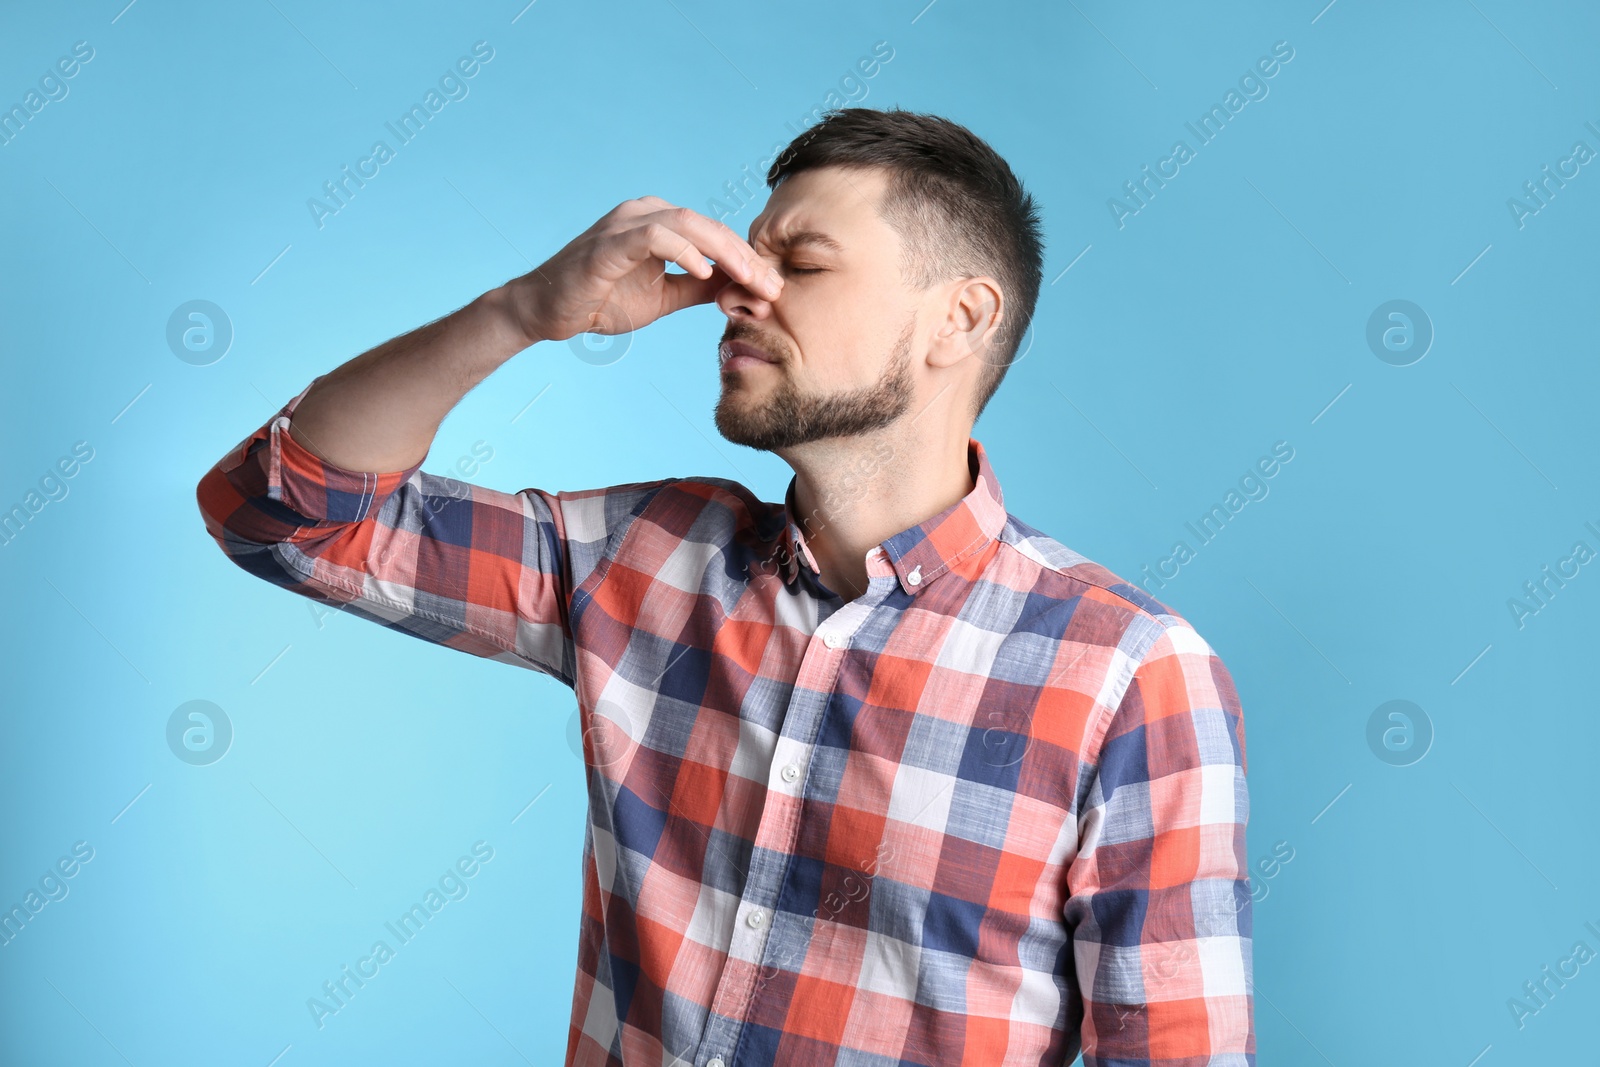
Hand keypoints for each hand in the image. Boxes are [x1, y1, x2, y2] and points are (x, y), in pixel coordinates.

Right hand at [507, 196, 782, 343]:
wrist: (549, 311)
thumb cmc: (602, 300)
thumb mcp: (664, 297)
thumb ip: (699, 288)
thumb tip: (740, 289)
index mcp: (659, 223)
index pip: (714, 235)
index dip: (747, 260)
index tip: (774, 289)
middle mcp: (645, 213)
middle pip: (710, 226)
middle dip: (746, 257)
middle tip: (774, 286)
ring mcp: (627, 223)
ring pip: (691, 225)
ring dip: (727, 254)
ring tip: (751, 280)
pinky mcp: (610, 241)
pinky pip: (656, 236)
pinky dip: (685, 252)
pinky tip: (706, 273)